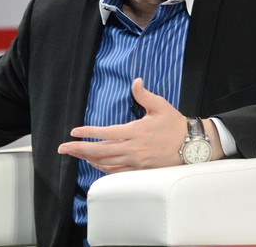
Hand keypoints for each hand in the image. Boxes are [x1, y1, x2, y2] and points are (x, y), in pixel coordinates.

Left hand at [58, 78, 222, 172]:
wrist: (192, 145)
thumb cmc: (175, 124)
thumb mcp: (160, 105)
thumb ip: (144, 95)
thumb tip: (136, 81)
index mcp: (136, 131)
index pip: (106, 133)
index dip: (88, 133)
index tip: (74, 131)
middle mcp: (133, 148)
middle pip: (100, 151)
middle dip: (79, 149)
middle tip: (63, 148)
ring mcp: (136, 162)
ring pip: (106, 163)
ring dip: (88, 159)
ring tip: (75, 154)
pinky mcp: (141, 171)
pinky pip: (117, 172)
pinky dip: (103, 169)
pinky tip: (96, 164)